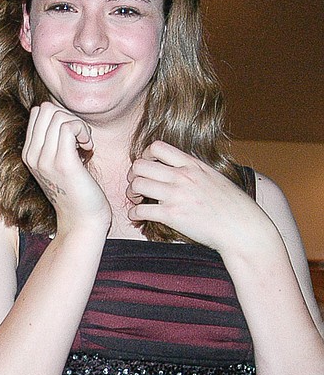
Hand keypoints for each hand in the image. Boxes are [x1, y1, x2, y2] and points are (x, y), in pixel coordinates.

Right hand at [22, 102, 109, 234]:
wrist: (81, 222)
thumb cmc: (76, 191)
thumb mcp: (58, 164)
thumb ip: (54, 142)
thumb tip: (63, 116)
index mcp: (28, 154)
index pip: (38, 112)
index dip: (59, 116)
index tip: (72, 136)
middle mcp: (32, 156)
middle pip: (46, 109)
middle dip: (68, 116)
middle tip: (79, 138)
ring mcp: (44, 160)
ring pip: (58, 116)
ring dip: (78, 125)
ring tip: (84, 145)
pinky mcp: (62, 164)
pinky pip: (69, 127)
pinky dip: (83, 131)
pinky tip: (88, 147)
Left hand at [126, 141, 270, 251]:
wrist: (243, 228)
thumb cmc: (233, 206)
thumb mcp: (214, 177)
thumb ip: (195, 170)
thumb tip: (180, 167)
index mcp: (193, 164)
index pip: (157, 146)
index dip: (145, 155)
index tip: (147, 168)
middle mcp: (182, 176)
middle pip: (140, 165)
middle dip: (133, 175)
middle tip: (137, 186)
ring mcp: (176, 195)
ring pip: (137, 184)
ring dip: (131, 193)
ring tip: (137, 200)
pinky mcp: (172, 215)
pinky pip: (140, 210)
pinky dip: (133, 214)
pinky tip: (137, 217)